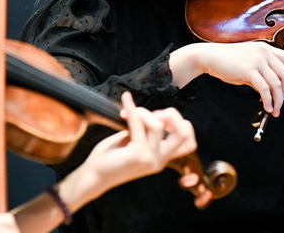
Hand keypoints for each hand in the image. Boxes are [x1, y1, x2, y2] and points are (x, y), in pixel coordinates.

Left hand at [82, 92, 197, 187]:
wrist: (94, 175)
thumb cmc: (111, 157)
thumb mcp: (132, 141)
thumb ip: (142, 128)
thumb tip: (140, 109)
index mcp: (161, 157)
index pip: (189, 142)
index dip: (181, 124)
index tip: (161, 117)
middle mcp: (159, 160)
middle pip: (184, 134)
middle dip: (173, 115)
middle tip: (154, 113)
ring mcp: (149, 158)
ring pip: (157, 125)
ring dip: (143, 112)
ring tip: (129, 114)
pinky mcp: (136, 155)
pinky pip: (138, 124)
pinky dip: (131, 111)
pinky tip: (123, 108)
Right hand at [173, 42, 283, 115]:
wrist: (209, 56)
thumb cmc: (227, 60)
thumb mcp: (248, 61)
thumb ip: (261, 72)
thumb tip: (269, 89)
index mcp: (266, 48)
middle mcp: (264, 53)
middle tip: (281, 102)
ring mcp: (257, 61)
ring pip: (277, 84)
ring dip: (278, 101)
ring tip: (274, 110)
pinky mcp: (249, 71)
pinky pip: (265, 89)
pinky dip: (268, 101)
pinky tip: (266, 107)